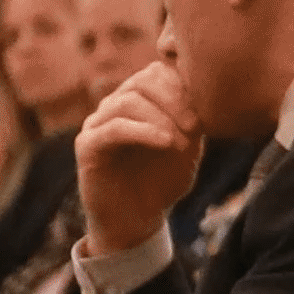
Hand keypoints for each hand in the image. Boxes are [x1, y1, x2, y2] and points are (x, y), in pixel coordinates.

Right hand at [77, 56, 204, 255]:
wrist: (136, 221)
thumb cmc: (162, 182)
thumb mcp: (187, 148)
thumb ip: (193, 120)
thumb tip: (205, 95)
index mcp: (138, 100)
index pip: (158, 72)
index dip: (183, 87)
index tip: (206, 115)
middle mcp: (115, 105)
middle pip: (142, 80)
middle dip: (174, 99)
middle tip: (195, 127)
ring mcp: (97, 122)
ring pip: (128, 101)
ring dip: (162, 118)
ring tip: (182, 142)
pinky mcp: (87, 145)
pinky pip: (114, 127)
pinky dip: (143, 131)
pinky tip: (165, 142)